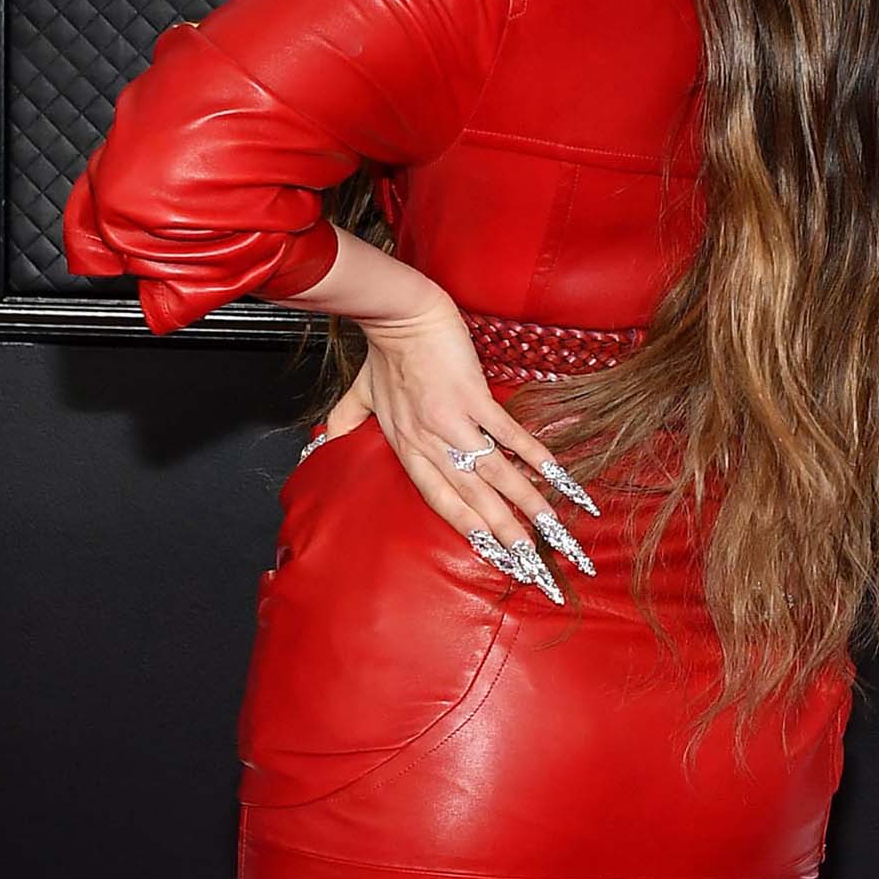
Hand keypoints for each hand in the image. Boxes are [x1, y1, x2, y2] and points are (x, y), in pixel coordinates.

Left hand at [321, 292, 597, 588]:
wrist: (398, 314)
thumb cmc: (383, 352)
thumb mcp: (359, 396)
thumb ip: (342, 423)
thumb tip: (320, 444)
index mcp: (408, 448)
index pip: (440, 502)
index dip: (469, 531)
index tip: (495, 557)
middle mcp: (430, 444)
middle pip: (473, 500)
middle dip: (505, 534)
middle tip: (533, 564)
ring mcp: (452, 422)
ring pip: (493, 476)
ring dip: (526, 505)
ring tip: (552, 532)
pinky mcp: (472, 397)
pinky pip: (508, 435)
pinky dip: (533, 457)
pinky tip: (558, 479)